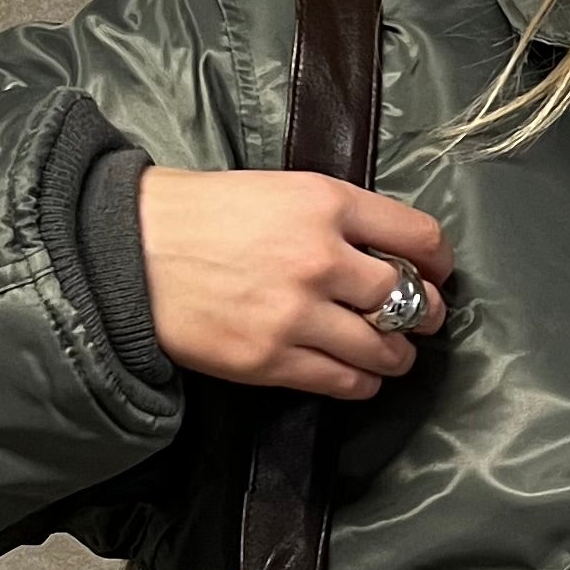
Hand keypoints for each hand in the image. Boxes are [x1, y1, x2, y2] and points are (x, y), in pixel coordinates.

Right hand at [136, 167, 454, 397]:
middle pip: (409, 298)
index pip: (420, 236)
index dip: (438, 261)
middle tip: (420, 318)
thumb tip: (390, 249)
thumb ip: (339, 216)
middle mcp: (321, 258)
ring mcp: (297, 314)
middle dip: (424, 314)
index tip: (437, 272)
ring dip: (398, 355)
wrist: (131, 250)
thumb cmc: (202, 213)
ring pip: (384, 348)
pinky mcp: (271, 360)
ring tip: (393, 352)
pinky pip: (344, 381)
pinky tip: (360, 374)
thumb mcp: (282, 188)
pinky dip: (363, 381)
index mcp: (327, 204)